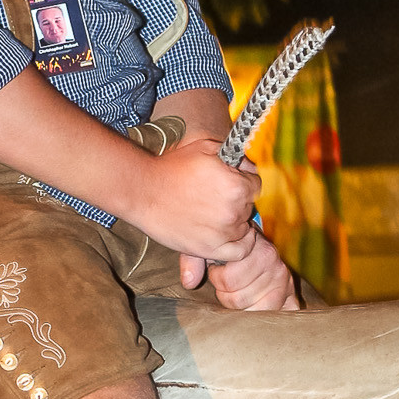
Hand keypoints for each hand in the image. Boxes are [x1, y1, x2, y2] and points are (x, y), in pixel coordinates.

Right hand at [130, 137, 259, 262]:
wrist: (143, 191)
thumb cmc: (172, 168)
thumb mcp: (206, 148)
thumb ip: (235, 157)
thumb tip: (249, 168)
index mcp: (236, 185)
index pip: (255, 185)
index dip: (242, 181)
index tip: (227, 182)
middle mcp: (233, 211)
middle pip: (249, 207)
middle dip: (237, 200)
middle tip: (214, 197)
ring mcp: (223, 232)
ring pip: (244, 227)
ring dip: (234, 220)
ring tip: (212, 213)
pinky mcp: (210, 249)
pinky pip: (240, 251)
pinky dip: (239, 243)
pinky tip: (227, 234)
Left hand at [181, 228, 299, 311]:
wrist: (246, 237)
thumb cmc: (224, 245)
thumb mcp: (207, 245)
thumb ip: (193, 260)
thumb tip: (188, 283)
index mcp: (259, 252)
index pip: (228, 281)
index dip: (216, 279)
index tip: (216, 269)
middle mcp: (276, 268)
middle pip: (238, 300)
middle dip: (226, 295)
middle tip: (227, 283)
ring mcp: (285, 283)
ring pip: (255, 311)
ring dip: (242, 307)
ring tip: (239, 291)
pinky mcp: (290, 295)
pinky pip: (285, 312)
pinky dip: (271, 316)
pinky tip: (257, 309)